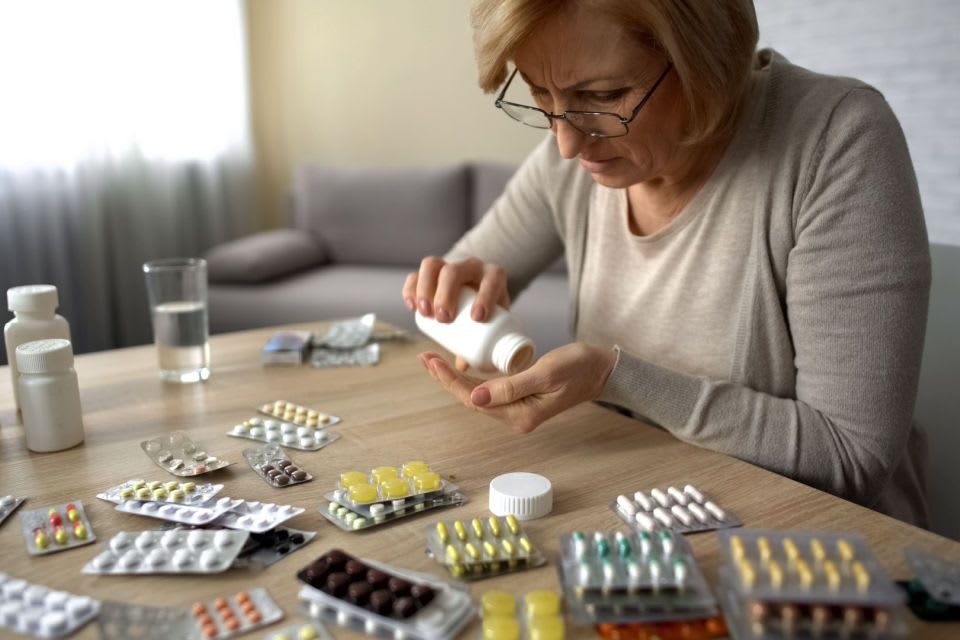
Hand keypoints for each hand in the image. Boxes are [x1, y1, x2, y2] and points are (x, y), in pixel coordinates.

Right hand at [403, 257, 511, 368]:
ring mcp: (448, 266)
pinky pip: (416, 274)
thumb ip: (485, 341)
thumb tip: (464, 366)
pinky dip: (410, 289)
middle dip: (446, 294)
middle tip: (443, 319)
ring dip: (425, 289)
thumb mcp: (494, 322)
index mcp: (493, 276)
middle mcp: (471, 266)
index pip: (492, 279)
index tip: (477, 318)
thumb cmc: (490, 312)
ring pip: (432, 266)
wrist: (478, 291)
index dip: (485, 296)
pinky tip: (411, 307)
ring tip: (425, 313)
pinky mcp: (430, 272)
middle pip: (454, 271)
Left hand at [418, 342, 616, 432]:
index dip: (450, 381)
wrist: (602, 370)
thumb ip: (511, 386)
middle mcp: (516, 417)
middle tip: (425, 357)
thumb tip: (474, 398)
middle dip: (446, 379)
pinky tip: (460, 366)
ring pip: (478, 395)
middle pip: (471, 399)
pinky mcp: (521, 399)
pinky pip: (489, 390)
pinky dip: (472, 377)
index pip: (474, 399)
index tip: (433, 362)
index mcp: (520, 415)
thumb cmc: (579, 367)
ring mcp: (518, 410)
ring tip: (434, 360)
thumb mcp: (546, 373)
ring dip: (456, 378)